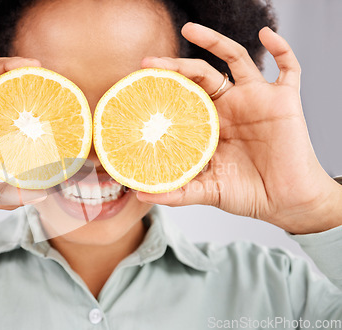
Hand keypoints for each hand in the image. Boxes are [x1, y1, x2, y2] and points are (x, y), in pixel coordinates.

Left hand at [138, 23, 341, 233]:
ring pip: (235, 59)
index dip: (164, 87)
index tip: (139, 84)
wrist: (285, 201)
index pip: (184, 95)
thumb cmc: (248, 193)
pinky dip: (281, 48)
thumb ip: (178, 192)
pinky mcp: (284, 100)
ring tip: (191, 29)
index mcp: (211, 123)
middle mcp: (231, 106)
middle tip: (149, 62)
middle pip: (200, 74)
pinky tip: (266, 34)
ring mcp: (256, 100)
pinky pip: (288, 67)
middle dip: (175, 65)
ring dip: (215, 41)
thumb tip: (142, 196)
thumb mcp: (207, 190)